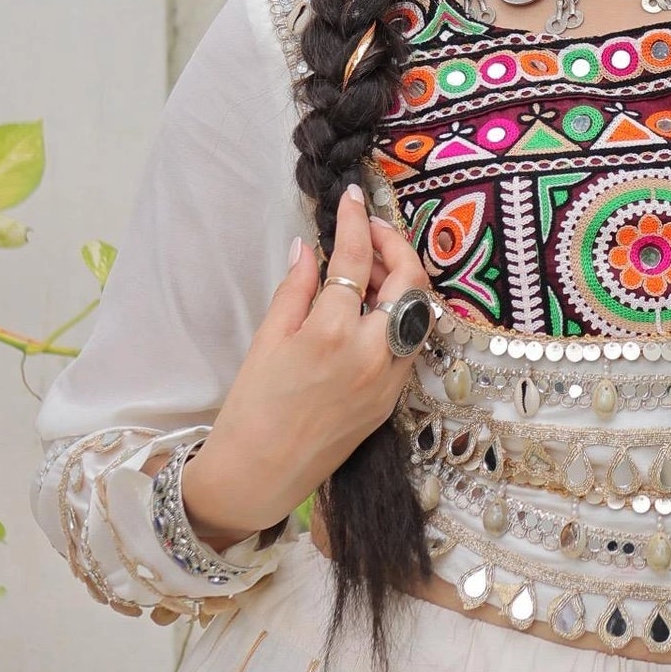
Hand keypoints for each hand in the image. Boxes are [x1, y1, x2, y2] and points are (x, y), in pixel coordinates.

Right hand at [180, 186, 430, 550]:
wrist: (260, 473)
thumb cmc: (252, 407)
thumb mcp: (266, 339)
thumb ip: (295, 288)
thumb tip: (310, 247)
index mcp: (332, 333)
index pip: (355, 259)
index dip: (356, 221)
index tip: (352, 197)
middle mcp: (371, 353)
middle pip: (409, 279)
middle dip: (396, 244)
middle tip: (371, 230)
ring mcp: (389, 378)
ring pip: (418, 311)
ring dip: (401, 280)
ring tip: (368, 270)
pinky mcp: (393, 398)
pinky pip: (411, 343)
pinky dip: (400, 316)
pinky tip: (374, 308)